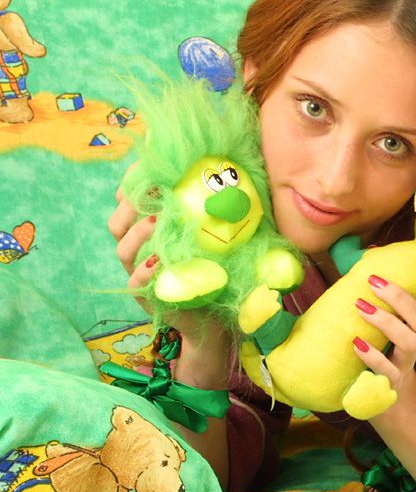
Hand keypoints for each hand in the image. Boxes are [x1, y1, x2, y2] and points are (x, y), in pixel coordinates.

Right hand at [108, 165, 229, 383]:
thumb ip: (204, 214)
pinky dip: (145, 270)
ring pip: (123, 250)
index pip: (127, 207)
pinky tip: (158, 258)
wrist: (215, 318)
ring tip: (158, 220)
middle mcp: (140, 253)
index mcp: (150, 236)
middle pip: (117, 225)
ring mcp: (142, 275)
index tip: (147, 173)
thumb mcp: (209, 238)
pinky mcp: (149, 297)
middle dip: (130, 206)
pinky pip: (136, 282)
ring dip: (139, 232)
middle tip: (153, 194)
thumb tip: (222, 177)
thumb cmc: (214, 272)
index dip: (130, 189)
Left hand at [354, 270, 415, 397]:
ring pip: (408, 341)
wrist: (382, 384)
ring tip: (360, 306)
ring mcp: (408, 361)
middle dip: (401, 299)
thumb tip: (372, 249)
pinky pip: (388, 370)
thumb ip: (387, 285)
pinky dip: (373, 356)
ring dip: (385, 321)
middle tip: (374, 282)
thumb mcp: (393, 315)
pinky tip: (356, 342)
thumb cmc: (388, 338)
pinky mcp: (392, 380)